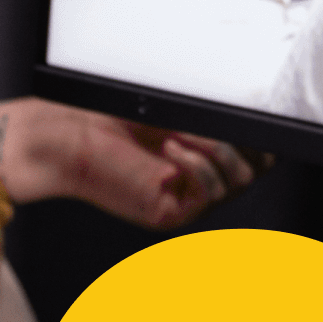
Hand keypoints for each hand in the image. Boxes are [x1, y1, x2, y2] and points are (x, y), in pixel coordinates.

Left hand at [0, 97, 261, 228]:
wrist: (63, 141)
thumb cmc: (102, 121)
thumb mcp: (165, 108)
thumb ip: (205, 112)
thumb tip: (248, 109)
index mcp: (199, 157)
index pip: (253, 156)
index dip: (259, 139)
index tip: (253, 118)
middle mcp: (196, 183)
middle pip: (254, 171)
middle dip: (243, 142)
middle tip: (214, 123)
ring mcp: (185, 202)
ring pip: (236, 182)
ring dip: (216, 150)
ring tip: (181, 133)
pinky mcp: (168, 213)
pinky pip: (209, 192)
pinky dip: (198, 165)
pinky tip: (173, 148)